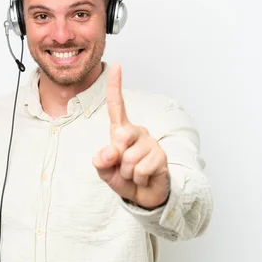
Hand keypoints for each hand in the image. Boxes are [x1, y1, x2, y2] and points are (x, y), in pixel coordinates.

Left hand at [92, 63, 170, 209]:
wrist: (144, 196)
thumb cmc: (123, 178)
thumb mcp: (105, 170)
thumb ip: (101, 161)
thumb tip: (110, 151)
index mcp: (122, 131)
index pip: (117, 105)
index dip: (115, 85)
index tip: (116, 64)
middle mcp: (138, 132)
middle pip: (119, 138)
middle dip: (116, 160)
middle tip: (123, 167)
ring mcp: (151, 143)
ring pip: (129, 159)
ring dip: (127, 173)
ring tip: (134, 174)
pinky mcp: (161, 157)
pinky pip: (140, 170)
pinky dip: (138, 179)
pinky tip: (144, 178)